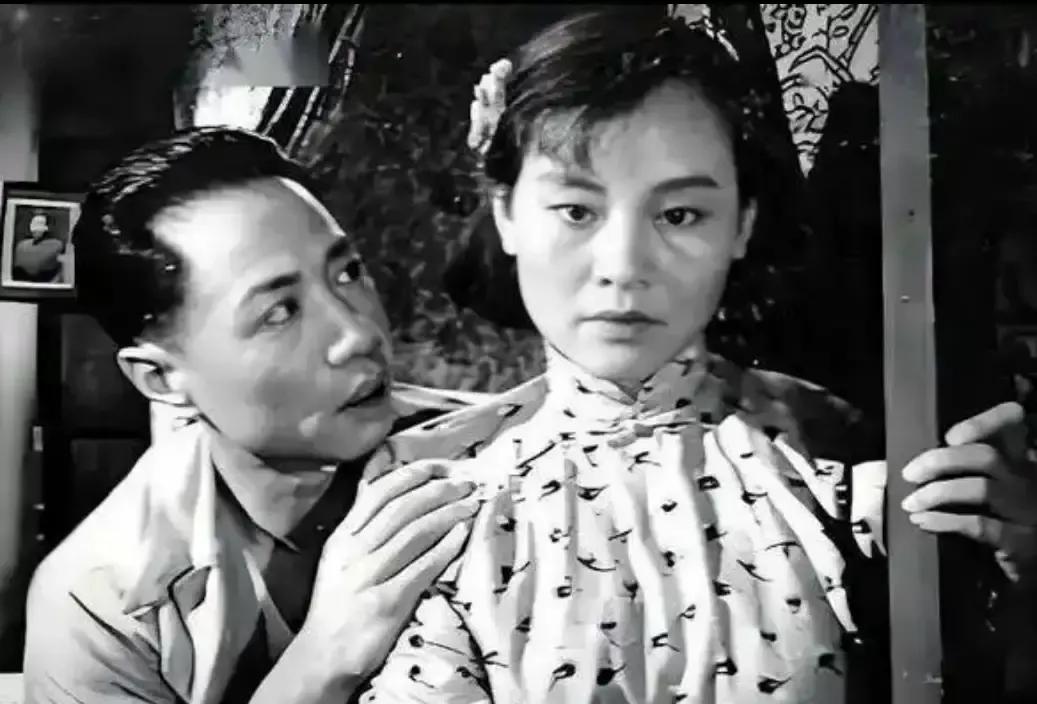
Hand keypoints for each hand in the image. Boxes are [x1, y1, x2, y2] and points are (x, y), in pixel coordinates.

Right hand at [297, 460, 479, 686]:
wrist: (323, 656)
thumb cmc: (337, 602)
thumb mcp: (339, 553)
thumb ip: (361, 516)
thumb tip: (380, 474)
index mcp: (343, 536)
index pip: (379, 492)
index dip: (413, 474)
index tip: (442, 466)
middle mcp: (354, 551)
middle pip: (401, 509)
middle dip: (438, 490)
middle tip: (466, 483)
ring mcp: (369, 576)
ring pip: (414, 533)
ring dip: (448, 514)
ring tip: (471, 504)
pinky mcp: (387, 602)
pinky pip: (421, 567)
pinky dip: (444, 548)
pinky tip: (462, 535)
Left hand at [901, 402, 1036, 583]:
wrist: (1025, 571)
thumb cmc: (997, 523)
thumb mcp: (986, 490)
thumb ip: (961, 468)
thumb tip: (908, 463)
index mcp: (1020, 460)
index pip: (1013, 425)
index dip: (986, 422)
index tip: (950, 436)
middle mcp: (1029, 480)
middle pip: (986, 456)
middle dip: (941, 461)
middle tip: (909, 474)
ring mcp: (1028, 511)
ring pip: (981, 489)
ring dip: (937, 493)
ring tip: (911, 503)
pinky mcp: (1021, 542)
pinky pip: (979, 525)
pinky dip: (945, 521)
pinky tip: (923, 522)